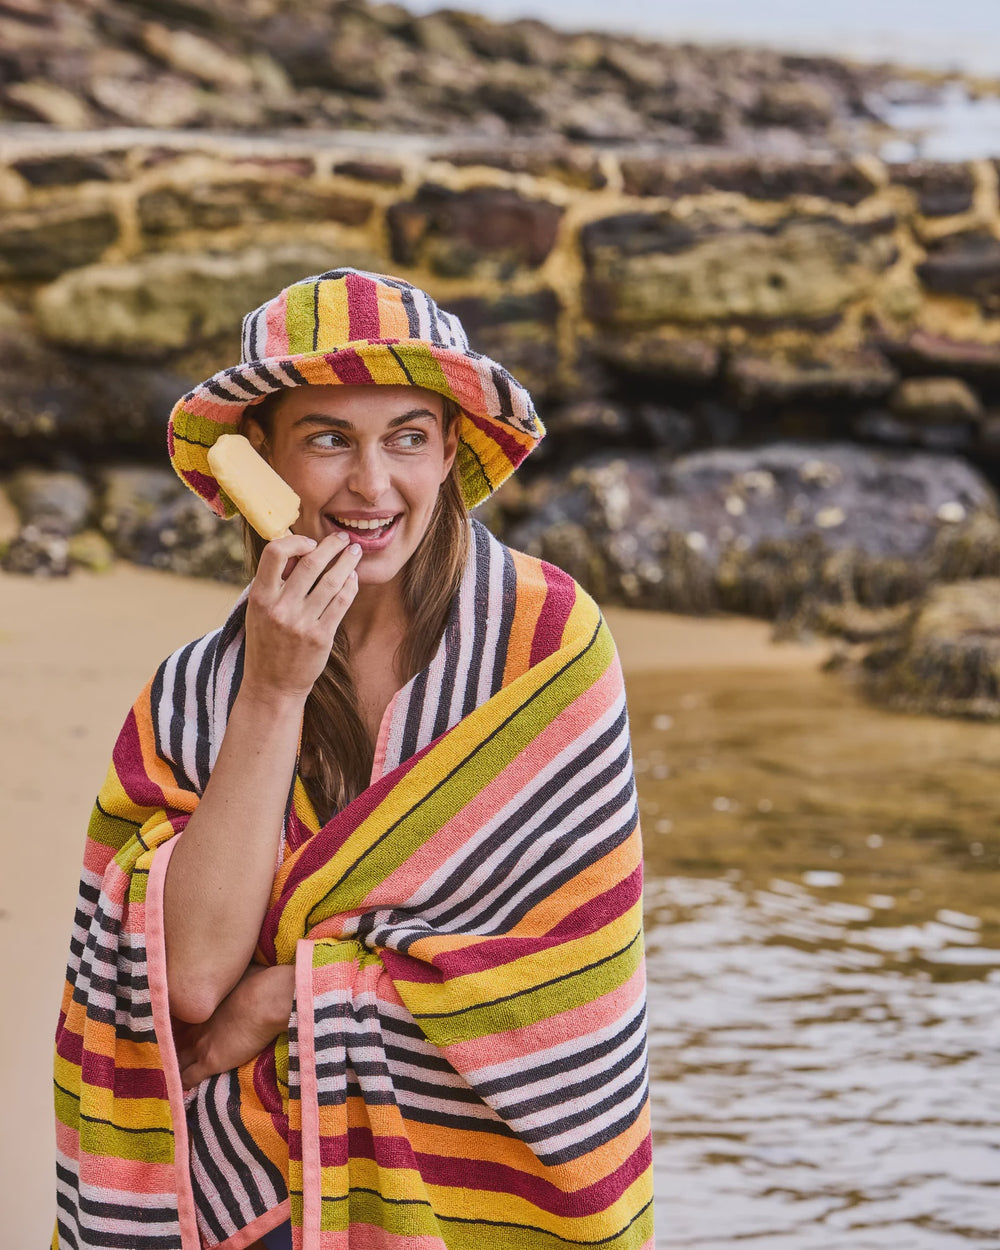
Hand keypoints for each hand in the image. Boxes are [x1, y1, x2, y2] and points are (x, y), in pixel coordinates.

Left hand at [174, 963, 295, 1089]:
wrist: (266, 1000)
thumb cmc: (258, 981)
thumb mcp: (238, 973)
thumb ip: (227, 980)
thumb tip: (230, 970)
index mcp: (197, 1004)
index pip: (172, 1018)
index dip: (169, 1024)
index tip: (167, 1028)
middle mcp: (192, 1025)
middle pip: (169, 1040)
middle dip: (164, 1047)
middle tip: (159, 1055)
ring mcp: (198, 1045)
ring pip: (172, 1061)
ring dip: (169, 1068)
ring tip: (162, 1077)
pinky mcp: (209, 1062)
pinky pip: (186, 1079)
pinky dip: (179, 1086)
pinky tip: (175, 1092)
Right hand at [243, 531, 361, 700]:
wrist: (272, 685)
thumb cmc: (266, 642)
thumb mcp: (258, 610)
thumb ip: (274, 582)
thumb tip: (297, 549)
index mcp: (260, 597)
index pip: (275, 553)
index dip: (296, 541)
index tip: (310, 542)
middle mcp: (280, 608)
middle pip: (311, 563)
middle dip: (331, 545)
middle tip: (343, 538)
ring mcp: (301, 623)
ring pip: (331, 581)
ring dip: (347, 562)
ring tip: (354, 553)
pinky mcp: (321, 637)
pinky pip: (341, 603)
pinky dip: (350, 586)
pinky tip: (353, 578)